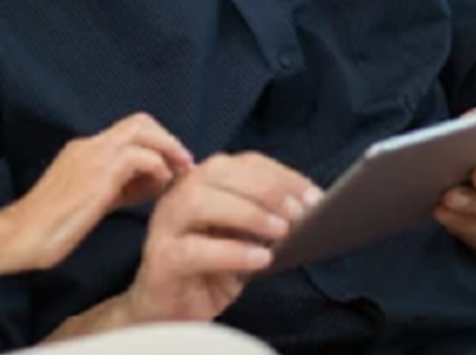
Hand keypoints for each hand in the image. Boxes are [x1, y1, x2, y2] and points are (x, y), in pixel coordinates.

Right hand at [2, 113, 193, 271]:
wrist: (22, 235)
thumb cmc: (53, 227)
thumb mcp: (93, 201)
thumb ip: (121, 188)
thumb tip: (154, 182)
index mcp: (85, 149)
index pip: (130, 132)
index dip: (156, 145)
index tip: (172, 167)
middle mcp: (89, 144)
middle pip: (139, 121)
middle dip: (167, 139)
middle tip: (185, 164)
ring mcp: (92, 154)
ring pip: (142, 129)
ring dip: (168, 149)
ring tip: (181, 173)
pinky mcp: (98, 172)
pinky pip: (139, 156)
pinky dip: (157, 166)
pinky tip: (160, 186)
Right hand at [120, 152, 322, 323]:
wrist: (168, 312)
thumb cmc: (209, 271)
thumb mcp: (242, 240)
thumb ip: (263, 221)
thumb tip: (306, 212)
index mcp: (201, 182)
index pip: (242, 163)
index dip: (280, 175)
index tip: (314, 196)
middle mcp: (179, 194)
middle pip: (218, 171)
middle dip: (265, 188)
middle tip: (299, 212)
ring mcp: (165, 224)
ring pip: (199, 201)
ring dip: (246, 212)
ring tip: (281, 231)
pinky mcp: (161, 258)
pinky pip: (194, 250)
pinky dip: (231, 251)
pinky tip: (260, 259)